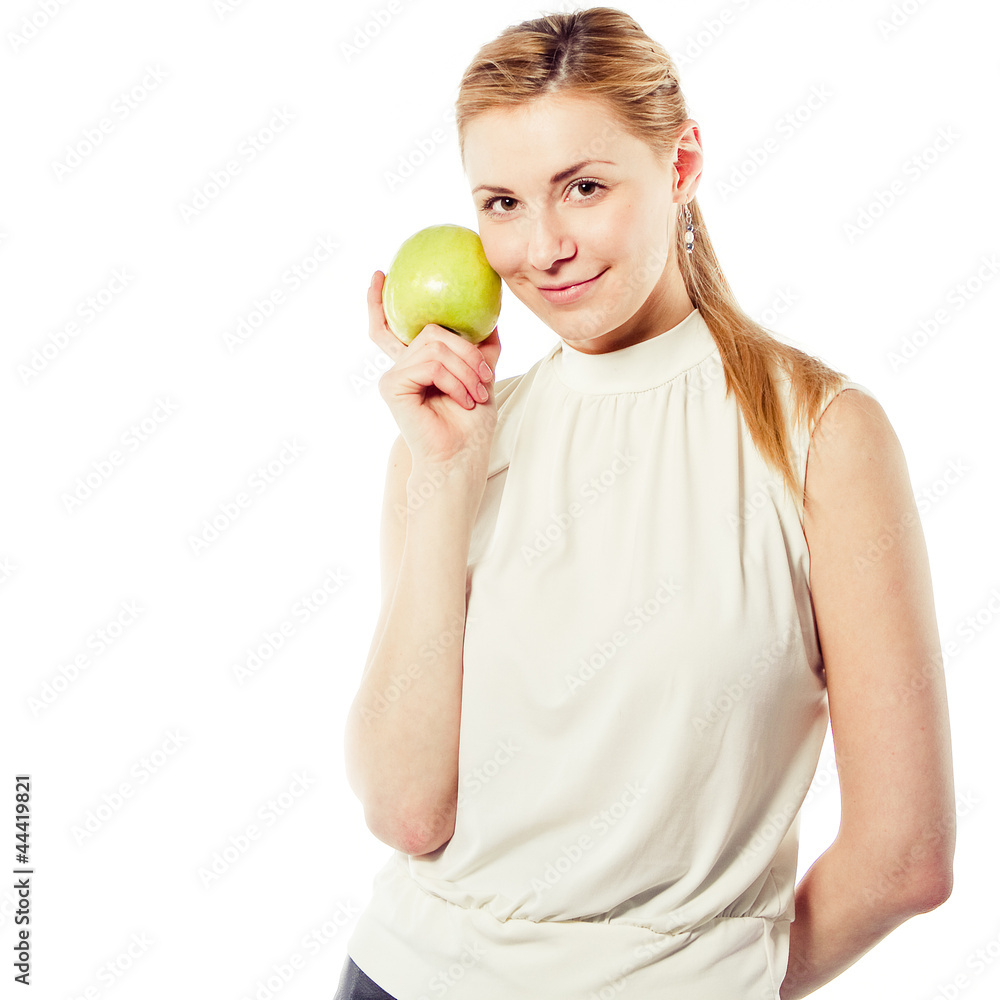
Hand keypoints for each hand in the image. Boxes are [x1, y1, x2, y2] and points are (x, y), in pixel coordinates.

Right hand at [368, 270, 501, 473]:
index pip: (390, 327)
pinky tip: (463, 399)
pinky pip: (430, 364)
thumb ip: (481, 348)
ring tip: (476, 393)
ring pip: (435, 345)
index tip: (379, 273)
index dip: (378, 301)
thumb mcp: (481, 376)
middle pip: (430, 331)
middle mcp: (400, 366)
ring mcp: (394, 375)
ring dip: (466, 368)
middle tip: (484, 376)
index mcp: (416, 363)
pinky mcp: (392, 386)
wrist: (460, 456)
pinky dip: (455, 380)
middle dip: (467, 351)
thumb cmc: (470, 424)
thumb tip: (491, 318)